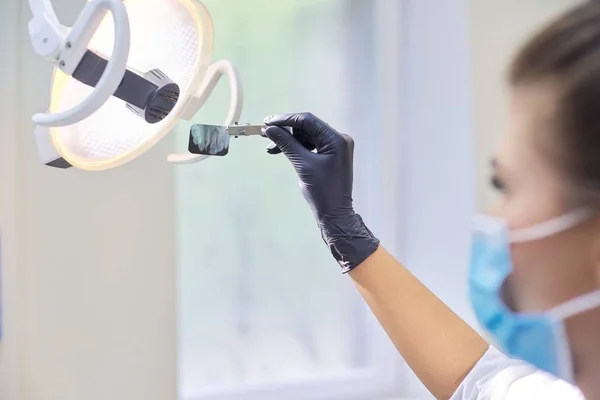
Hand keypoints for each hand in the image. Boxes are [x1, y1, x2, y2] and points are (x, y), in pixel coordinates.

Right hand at [263, 113, 378, 272]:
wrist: (335, 214)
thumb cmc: (322, 191)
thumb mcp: (302, 165)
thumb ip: (286, 144)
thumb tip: (269, 129)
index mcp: (336, 139)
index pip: (308, 121)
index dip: (286, 119)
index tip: (267, 122)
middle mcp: (338, 139)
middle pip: (307, 127)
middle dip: (286, 129)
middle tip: (265, 132)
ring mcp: (335, 147)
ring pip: (307, 136)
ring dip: (288, 139)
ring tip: (270, 147)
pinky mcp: (329, 155)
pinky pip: (310, 145)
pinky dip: (295, 147)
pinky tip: (280, 151)